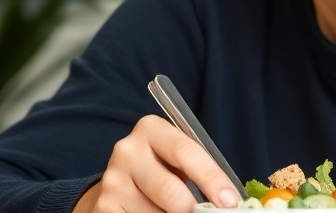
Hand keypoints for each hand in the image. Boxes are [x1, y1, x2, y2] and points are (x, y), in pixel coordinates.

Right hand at [72, 115, 241, 212]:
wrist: (121, 183)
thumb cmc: (163, 168)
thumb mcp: (179, 159)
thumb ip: (201, 170)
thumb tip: (228, 200)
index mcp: (152, 130)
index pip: (186, 153)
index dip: (212, 179)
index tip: (230, 201)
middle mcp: (128, 151)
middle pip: (170, 190)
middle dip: (195, 210)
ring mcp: (113, 181)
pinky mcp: (105, 207)